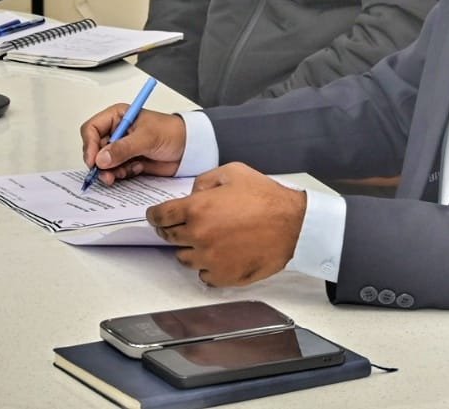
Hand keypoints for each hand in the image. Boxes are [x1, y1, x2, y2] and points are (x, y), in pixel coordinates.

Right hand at [79, 105, 185, 185]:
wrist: (190, 148)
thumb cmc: (172, 133)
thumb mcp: (147, 138)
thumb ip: (123, 148)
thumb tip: (101, 159)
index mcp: (118, 117)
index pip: (92, 128)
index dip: (89, 145)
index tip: (93, 161)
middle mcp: (117, 132)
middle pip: (95, 148)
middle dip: (99, 163)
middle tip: (105, 175)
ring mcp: (122, 148)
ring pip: (104, 163)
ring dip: (109, 172)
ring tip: (118, 176)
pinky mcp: (129, 162)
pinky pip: (116, 171)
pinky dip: (121, 174)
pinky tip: (135, 170)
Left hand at [147, 163, 305, 286]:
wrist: (293, 225)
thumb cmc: (266, 198)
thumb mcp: (232, 172)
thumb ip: (204, 181)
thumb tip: (192, 195)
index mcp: (197, 209)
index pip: (159, 217)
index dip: (155, 215)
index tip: (156, 217)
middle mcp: (198, 236)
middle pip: (168, 237)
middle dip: (172, 229)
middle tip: (183, 225)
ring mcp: (210, 259)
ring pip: (184, 258)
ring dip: (190, 248)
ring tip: (208, 239)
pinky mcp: (223, 276)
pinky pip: (203, 275)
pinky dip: (207, 266)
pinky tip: (220, 255)